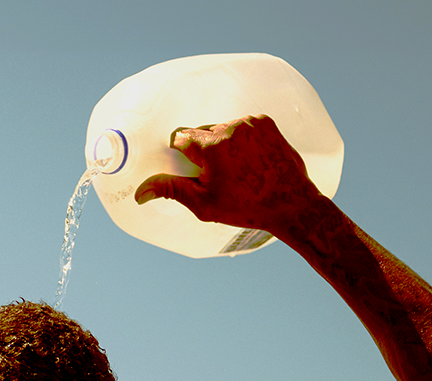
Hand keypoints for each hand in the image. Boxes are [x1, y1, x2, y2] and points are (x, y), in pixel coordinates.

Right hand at [133, 115, 321, 234]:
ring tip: (235, 168)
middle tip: (216, 174)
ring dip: (222, 143)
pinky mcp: (265, 122)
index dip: (183, 154)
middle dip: (203, 150)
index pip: (180, 137)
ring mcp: (250, 123)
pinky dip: (241, 139)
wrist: (290, 203)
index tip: (192, 169)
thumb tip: (140, 192)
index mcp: (211, 146)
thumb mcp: (203, 203)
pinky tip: (249, 159)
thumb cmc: (246, 207)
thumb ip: (171, 190)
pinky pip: (242, 125)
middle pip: (201, 132)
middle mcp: (230, 128)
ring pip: (221, 128)